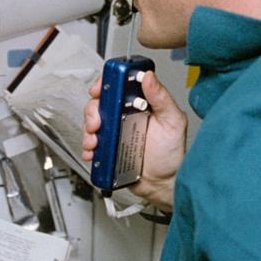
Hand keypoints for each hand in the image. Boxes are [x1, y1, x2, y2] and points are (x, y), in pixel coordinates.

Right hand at [82, 70, 186, 212]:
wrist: (164, 184)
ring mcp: (115, 133)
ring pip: (91, 123)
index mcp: (139, 104)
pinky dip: (87, 148)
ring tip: (95, 141)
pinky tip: (94, 152)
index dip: (106, 84)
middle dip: (92, 111)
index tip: (99, 90)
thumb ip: (161, 97)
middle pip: (99, 103)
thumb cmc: (172, 153)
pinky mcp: (108, 149)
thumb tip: (149, 77)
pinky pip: (90, 145)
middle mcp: (124, 116)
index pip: (118, 85)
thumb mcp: (173, 121)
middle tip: (97, 123)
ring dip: (88, 131)